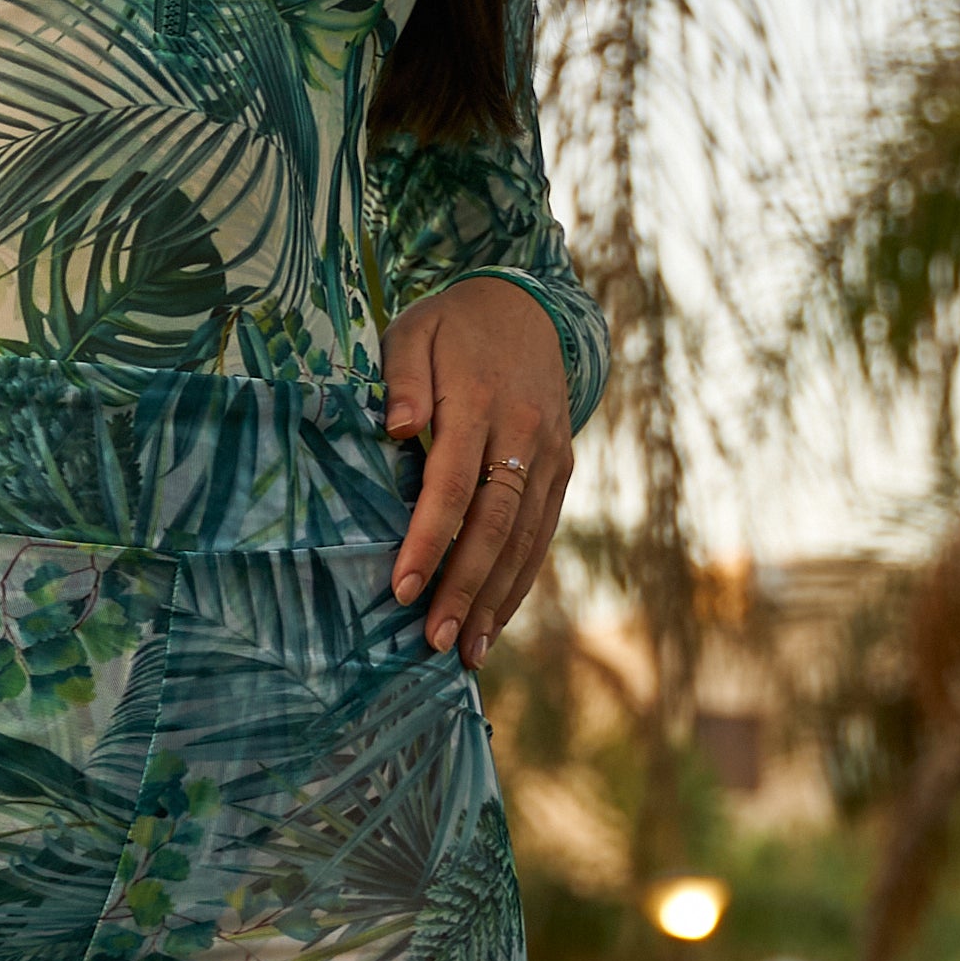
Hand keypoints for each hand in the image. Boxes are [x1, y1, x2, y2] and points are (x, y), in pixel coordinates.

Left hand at [382, 276, 571, 664]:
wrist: (533, 308)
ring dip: (496, 599)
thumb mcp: (413, 332)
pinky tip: (494, 621)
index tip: (402, 590)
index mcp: (480, 402)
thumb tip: (396, 428)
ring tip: (466, 652)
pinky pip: (542, 534)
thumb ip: (402, 379)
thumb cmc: (452, 327)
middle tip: (435, 640)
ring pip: (526, 538)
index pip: (451, 484)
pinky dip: (520, 581)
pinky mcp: (563, 470)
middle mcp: (524, 435)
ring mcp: (551, 456)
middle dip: (465, 587)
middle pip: (496, 523)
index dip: (429, 540)